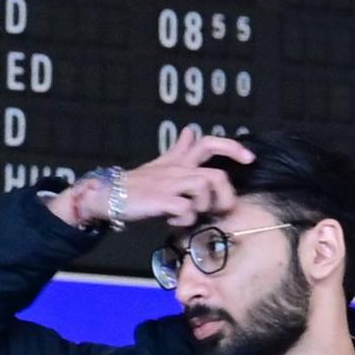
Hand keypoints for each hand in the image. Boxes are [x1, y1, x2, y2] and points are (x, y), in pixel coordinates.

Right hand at [55, 126, 253, 233]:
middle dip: (225, 194)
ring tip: (192, 216)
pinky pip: (186, 209)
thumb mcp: (160, 164)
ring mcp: (170, 183)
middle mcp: (177, 169)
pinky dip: (184, 220)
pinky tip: (173, 222)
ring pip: (205, 187)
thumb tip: (189, 132)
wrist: (104, 195)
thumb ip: (178, 150)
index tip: (249, 159)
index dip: (233, 147)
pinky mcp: (160, 199)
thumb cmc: (134, 185)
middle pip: (216, 174)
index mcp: (178, 161)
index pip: (209, 143)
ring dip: (204, 206)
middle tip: (222, 209)